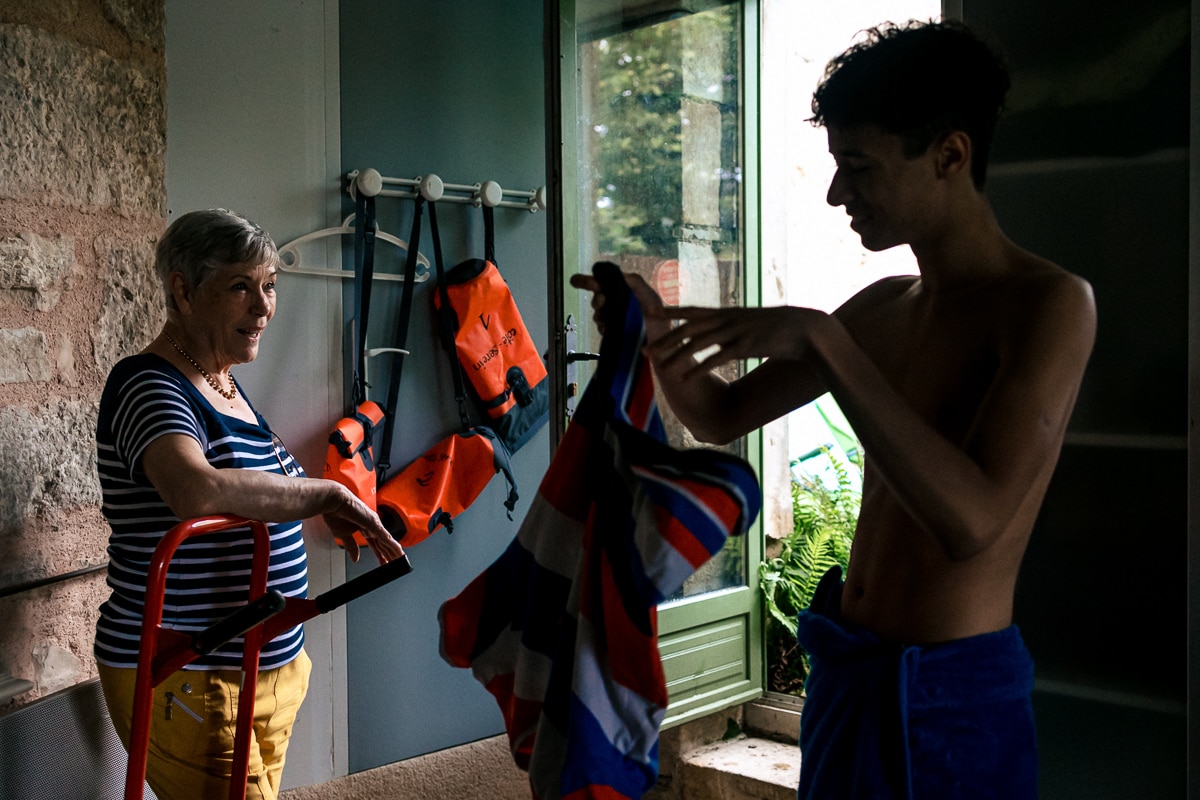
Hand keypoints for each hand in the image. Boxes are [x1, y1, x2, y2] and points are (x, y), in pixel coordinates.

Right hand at [322, 486, 404, 564]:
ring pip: (387, 541)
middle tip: (396, 562)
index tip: (384, 561)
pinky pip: (385, 537)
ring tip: (401, 559)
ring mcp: (374, 524)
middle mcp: (371, 526)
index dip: (380, 554)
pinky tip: (398, 551)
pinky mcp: (374, 524)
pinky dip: (393, 545)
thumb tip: (355, 558)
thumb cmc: (335, 513)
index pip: (375, 544)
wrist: (333, 501)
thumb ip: (351, 546)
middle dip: (390, 554)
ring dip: (394, 551)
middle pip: (383, 544)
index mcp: (364, 528)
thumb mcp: (343, 535)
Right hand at [569, 271, 671, 342]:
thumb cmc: (658, 316)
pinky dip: (604, 328)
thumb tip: (617, 274)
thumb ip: (634, 282)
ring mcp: (612, 318)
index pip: (601, 283)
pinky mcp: (612, 332)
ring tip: (612, 320)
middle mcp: (615, 303)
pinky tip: (613, 329)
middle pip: (596, 299)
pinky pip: (601, 328)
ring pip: (597, 315)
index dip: (587, 281)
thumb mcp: (649, 295)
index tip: (575, 281)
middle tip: (603, 302)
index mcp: (622, 291)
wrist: (662, 341)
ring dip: (601, 316)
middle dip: (597, 300)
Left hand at [647, 305, 828, 378]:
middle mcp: (728, 319)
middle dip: (666, 338)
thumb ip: (736, 327)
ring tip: (659, 366)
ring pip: (698, 341)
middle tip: (645, 350)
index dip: (671, 312)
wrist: (806, 329)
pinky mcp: (745, 346)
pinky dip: (698, 367)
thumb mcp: (752, 324)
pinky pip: (716, 358)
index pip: (693, 311)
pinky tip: (684, 377)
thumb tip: (727, 332)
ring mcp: (736, 331)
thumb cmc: (781, 328)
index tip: (651, 314)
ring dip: (676, 354)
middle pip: (689, 326)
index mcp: (729, 313)